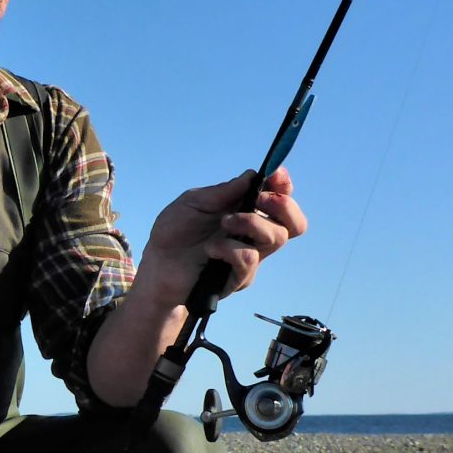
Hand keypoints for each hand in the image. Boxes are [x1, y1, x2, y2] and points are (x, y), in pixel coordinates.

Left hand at [138, 166, 306, 307]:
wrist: (157, 265)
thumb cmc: (175, 232)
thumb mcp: (194, 202)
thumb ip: (224, 192)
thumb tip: (252, 175)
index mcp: (246, 210)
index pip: (280, 198)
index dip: (284, 186)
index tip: (276, 175)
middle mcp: (254, 233)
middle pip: (295, 223)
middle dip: (283, 205)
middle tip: (259, 199)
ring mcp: (250, 256)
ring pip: (277, 237)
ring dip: (251, 222)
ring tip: (224, 223)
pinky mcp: (239, 277)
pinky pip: (249, 258)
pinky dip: (230, 248)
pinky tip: (211, 250)